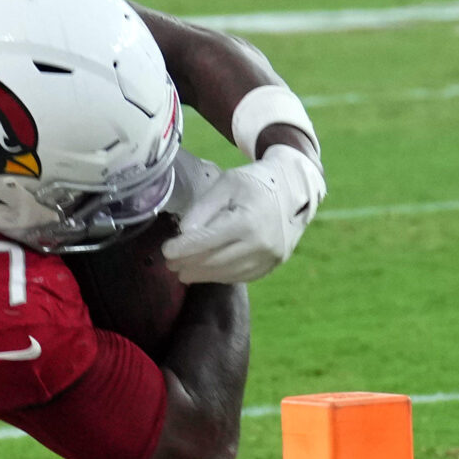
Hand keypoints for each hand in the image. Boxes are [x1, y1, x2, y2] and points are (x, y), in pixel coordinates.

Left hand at [162, 145, 325, 284]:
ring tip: (183, 272)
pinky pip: (242, 276)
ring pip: (228, 273)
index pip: (207, 241)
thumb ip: (203, 208)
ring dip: (202, 275)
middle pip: (216, 261)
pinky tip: (206, 272)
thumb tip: (184, 233)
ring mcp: (270, 258)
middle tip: (169, 264)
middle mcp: (261, 244)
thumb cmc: (254, 182)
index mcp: (247, 221)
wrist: (293, 189)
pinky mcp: (273, 264)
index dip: (183, 248)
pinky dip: (221, 276)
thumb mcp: (226, 184)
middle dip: (189, 264)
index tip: (165, 251)